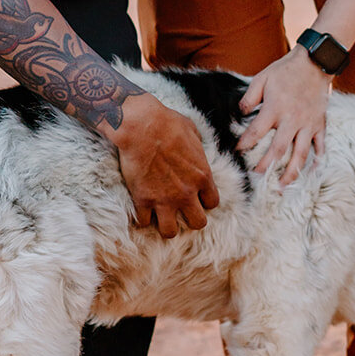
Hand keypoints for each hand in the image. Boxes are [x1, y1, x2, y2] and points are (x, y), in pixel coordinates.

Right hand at [109, 93, 219, 238]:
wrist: (142, 126)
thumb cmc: (167, 123)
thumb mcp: (192, 130)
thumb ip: (198, 145)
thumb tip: (197, 145)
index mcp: (202, 176)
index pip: (212, 203)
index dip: (203, 200)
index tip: (194, 195)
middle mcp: (187, 193)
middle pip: (198, 223)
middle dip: (189, 218)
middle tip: (180, 209)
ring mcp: (164, 199)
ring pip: (170, 232)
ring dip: (166, 225)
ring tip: (160, 216)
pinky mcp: (143, 200)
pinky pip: (144, 222)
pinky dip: (142, 218)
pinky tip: (142, 208)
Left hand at [238, 47, 330, 184]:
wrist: (315, 62)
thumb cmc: (286, 70)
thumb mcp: (262, 78)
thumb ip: (250, 97)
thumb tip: (240, 112)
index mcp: (275, 109)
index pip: (257, 132)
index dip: (246, 143)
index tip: (238, 150)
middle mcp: (292, 120)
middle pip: (278, 149)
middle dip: (266, 166)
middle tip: (257, 177)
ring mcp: (308, 124)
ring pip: (300, 154)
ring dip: (291, 172)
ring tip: (282, 186)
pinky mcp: (320, 124)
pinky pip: (320, 145)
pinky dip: (317, 159)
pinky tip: (311, 172)